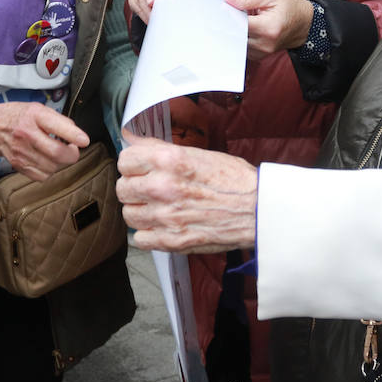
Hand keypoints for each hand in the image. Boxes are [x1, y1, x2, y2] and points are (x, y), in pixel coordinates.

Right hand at [0, 101, 88, 181]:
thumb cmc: (18, 117)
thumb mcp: (37, 109)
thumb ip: (58, 120)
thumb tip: (76, 134)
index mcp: (34, 116)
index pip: (57, 126)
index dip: (74, 135)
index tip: (84, 140)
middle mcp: (27, 134)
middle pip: (58, 153)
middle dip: (72, 154)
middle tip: (72, 148)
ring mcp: (22, 152)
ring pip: (53, 167)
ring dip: (60, 162)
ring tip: (56, 152)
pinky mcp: (19, 165)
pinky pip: (43, 176)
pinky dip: (49, 170)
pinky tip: (46, 160)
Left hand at [116, 133, 257, 252]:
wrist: (258, 210)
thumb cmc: (234, 181)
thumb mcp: (198, 153)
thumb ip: (161, 148)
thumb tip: (132, 140)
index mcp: (170, 160)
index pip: (125, 160)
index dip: (132, 164)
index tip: (139, 169)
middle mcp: (163, 187)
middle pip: (123, 188)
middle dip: (134, 188)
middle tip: (149, 189)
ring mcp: (166, 216)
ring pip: (129, 215)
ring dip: (140, 211)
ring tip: (158, 208)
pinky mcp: (171, 241)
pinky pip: (139, 239)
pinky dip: (148, 234)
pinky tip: (162, 226)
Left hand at [224, 0, 313, 59]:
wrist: (306, 23)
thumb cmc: (291, 7)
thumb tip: (228, 0)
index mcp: (267, 28)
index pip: (237, 24)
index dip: (228, 15)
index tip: (226, 8)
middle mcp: (264, 43)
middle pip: (235, 35)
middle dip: (232, 23)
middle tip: (235, 13)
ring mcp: (263, 52)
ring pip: (238, 43)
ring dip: (237, 32)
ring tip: (246, 21)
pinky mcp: (261, 55)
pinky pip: (244, 48)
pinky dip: (242, 39)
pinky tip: (248, 29)